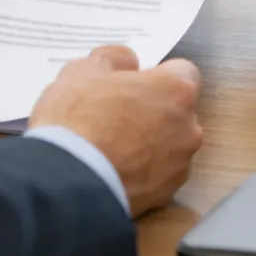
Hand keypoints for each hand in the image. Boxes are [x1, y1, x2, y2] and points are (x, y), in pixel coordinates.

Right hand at [29, 46, 202, 217]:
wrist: (67, 182)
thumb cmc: (77, 119)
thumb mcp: (83, 70)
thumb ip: (114, 58)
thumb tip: (127, 62)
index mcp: (176, 90)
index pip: (182, 73)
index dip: (156, 75)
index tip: (133, 83)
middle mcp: (188, 128)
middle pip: (176, 111)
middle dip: (153, 110)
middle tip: (115, 114)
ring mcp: (179, 166)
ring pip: (168, 146)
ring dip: (148, 143)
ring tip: (108, 146)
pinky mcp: (164, 196)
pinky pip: (156, 176)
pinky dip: (140, 172)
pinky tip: (111, 169)